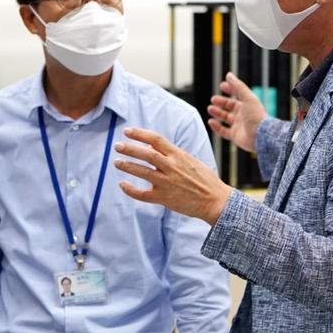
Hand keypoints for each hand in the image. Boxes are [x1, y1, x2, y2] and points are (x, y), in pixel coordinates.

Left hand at [114, 128, 232, 225]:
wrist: (215, 201)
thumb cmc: (205, 180)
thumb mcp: (191, 161)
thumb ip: (174, 155)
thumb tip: (155, 148)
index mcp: (179, 155)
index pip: (156, 139)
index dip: (139, 134)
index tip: (127, 131)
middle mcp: (172, 167)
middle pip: (146, 153)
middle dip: (129, 148)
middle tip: (117, 145)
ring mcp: (168, 183)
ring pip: (142, 172)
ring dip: (127, 165)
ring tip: (117, 162)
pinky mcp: (165, 198)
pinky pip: (143, 194)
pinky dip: (130, 189)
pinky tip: (122, 184)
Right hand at [207, 72, 266, 153]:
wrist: (260, 136)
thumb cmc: (256, 116)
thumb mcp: (248, 97)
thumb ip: (238, 86)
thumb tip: (229, 75)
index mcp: (248, 105)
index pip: (238, 95)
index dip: (230, 89)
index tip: (221, 85)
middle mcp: (244, 115)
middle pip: (231, 106)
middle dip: (222, 102)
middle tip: (213, 99)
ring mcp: (239, 126)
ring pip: (226, 118)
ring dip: (217, 112)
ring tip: (209, 108)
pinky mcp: (235, 136)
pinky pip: (223, 131)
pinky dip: (216, 127)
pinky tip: (210, 121)